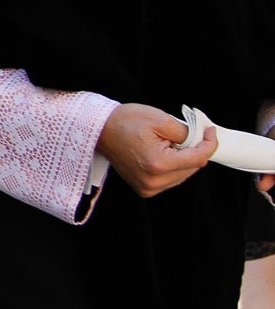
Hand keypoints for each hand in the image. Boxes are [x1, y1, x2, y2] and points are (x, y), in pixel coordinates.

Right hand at [97, 103, 215, 196]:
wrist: (98, 130)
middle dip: (194, 150)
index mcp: (158, 165)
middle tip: (184, 133)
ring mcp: (149, 187)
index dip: (209, 143)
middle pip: (192, 168)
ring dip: (183, 159)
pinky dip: (173, 166)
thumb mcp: (160, 119)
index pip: (198, 158)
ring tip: (168, 143)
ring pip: (183, 174)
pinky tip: (161, 154)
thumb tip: (203, 141)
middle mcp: (154, 181)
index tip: (210, 130)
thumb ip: (187, 132)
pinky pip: (171, 179)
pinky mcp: (145, 189)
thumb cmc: (125, 121)